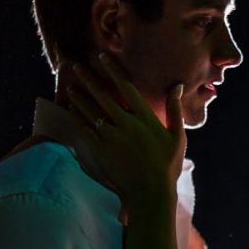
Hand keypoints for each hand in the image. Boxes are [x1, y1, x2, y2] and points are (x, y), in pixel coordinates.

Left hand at [63, 53, 185, 210]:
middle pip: (104, 96)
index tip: (103, 57)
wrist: (151, 192)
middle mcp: (127, 124)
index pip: (127, 87)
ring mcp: (112, 137)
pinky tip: (72, 108)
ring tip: (71, 85)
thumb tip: (177, 86)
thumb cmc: (168, 165)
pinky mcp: (101, 150)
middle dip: (89, 79)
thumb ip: (175, 109)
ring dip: (80, 96)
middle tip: (77, 65)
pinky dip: (78, 117)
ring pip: (91, 111)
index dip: (114, 70)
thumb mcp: (178, 136)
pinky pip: (85, 129)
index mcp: (146, 118)